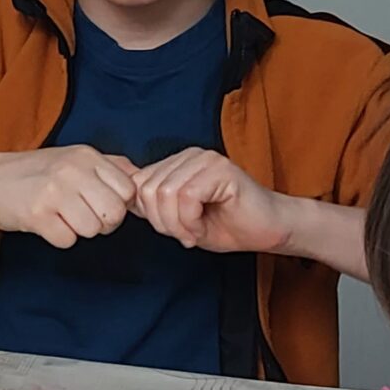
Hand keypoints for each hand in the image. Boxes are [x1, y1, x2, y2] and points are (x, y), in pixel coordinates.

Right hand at [0, 147, 135, 249]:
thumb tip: (141, 179)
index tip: (98, 205)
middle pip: (114, 214)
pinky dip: (58, 238)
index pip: (128, 191)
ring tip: (60, 218)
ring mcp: (54, 192)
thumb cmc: (33, 172)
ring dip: (78, 231)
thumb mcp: (74, 158)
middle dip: (102, 224)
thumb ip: (109, 166)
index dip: (117, 205)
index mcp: (87, 156)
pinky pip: (67, 240)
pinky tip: (46, 224)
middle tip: (81, 216)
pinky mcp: (36, 214)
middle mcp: (73, 170)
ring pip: (92, 230)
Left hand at [131, 148, 292, 255]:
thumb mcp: (177, 218)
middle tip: (185, 234)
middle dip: (161, 223)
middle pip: (147, 190)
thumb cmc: (226, 225)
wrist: (267, 230)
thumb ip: (152, 205)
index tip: (173, 230)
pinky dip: (189, 222)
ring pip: (164, 194)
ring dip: (176, 225)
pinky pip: (186, 197)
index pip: (138, 185)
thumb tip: (122, 198)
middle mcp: (189, 155)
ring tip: (194, 233)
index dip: (149, 215)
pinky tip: (202, 229)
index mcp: (176, 163)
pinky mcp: (220, 169)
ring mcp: (205, 159)